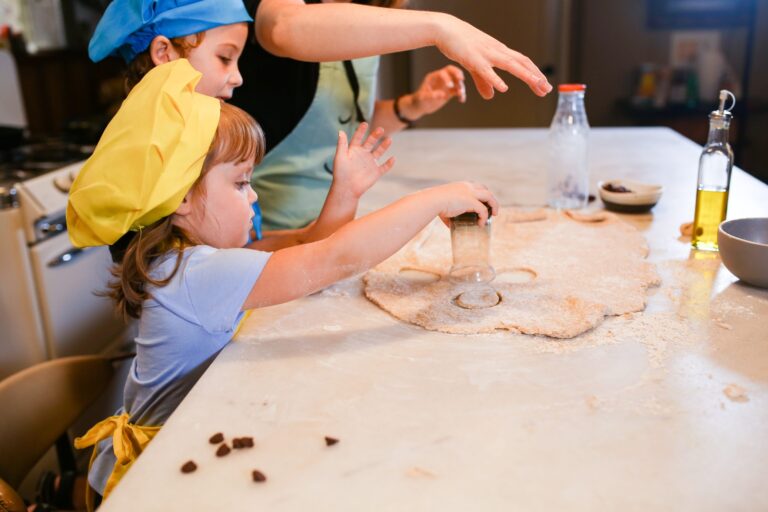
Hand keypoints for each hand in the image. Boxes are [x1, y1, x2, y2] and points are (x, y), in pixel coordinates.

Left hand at [331, 122, 394, 199]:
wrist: (346, 188)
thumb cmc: (340, 173)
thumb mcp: (340, 157)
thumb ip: (342, 144)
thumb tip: (341, 131)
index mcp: (354, 150)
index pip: (358, 137)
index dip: (361, 131)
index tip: (365, 123)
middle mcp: (363, 155)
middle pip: (371, 142)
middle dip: (375, 135)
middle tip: (380, 129)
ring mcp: (370, 163)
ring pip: (379, 152)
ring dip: (384, 146)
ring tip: (389, 139)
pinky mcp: (376, 172)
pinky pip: (384, 167)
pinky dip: (389, 163)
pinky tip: (393, 158)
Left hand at [408, 65, 465, 117]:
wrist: (420, 106)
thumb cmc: (419, 100)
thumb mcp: (423, 98)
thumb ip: (432, 95)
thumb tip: (443, 94)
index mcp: (434, 77)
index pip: (443, 72)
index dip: (448, 77)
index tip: (450, 86)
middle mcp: (441, 79)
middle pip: (452, 71)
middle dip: (457, 73)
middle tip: (462, 79)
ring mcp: (446, 85)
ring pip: (457, 81)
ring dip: (461, 86)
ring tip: (460, 94)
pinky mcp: (449, 92)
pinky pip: (458, 91)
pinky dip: (461, 95)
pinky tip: (461, 100)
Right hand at [425, 181, 498, 226]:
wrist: (432, 201)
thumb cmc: (434, 204)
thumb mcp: (444, 206)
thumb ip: (449, 214)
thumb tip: (450, 225)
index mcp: (462, 186)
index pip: (477, 186)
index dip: (483, 194)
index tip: (484, 203)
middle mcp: (468, 186)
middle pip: (486, 190)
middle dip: (491, 199)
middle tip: (492, 209)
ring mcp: (470, 193)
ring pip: (489, 196)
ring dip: (494, 205)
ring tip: (494, 215)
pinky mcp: (470, 201)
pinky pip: (483, 209)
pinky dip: (484, 217)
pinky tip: (481, 224)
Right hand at [434, 14, 551, 99]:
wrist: (445, 29)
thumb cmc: (460, 44)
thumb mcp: (474, 65)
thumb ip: (484, 82)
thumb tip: (492, 96)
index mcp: (499, 51)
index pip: (522, 62)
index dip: (534, 74)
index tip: (543, 86)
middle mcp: (497, 51)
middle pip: (522, 63)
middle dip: (536, 76)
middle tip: (547, 89)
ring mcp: (486, 54)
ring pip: (511, 65)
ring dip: (526, 75)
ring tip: (537, 85)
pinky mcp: (473, 58)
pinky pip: (486, 70)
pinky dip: (496, 79)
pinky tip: (504, 88)